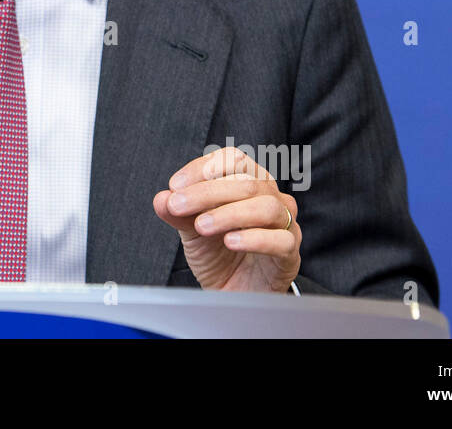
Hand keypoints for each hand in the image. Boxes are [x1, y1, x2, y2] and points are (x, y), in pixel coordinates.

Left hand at [152, 147, 300, 292]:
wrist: (233, 292)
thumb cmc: (218, 253)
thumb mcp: (191, 231)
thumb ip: (178, 214)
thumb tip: (161, 198)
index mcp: (249, 182)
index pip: (232, 160)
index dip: (203, 168)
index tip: (175, 185)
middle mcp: (270, 197)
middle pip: (247, 182)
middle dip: (207, 192)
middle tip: (178, 205)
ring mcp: (284, 224)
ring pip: (265, 206)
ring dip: (229, 213)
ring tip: (201, 225)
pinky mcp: (290, 253)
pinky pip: (281, 240)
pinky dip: (254, 238)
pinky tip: (230, 242)